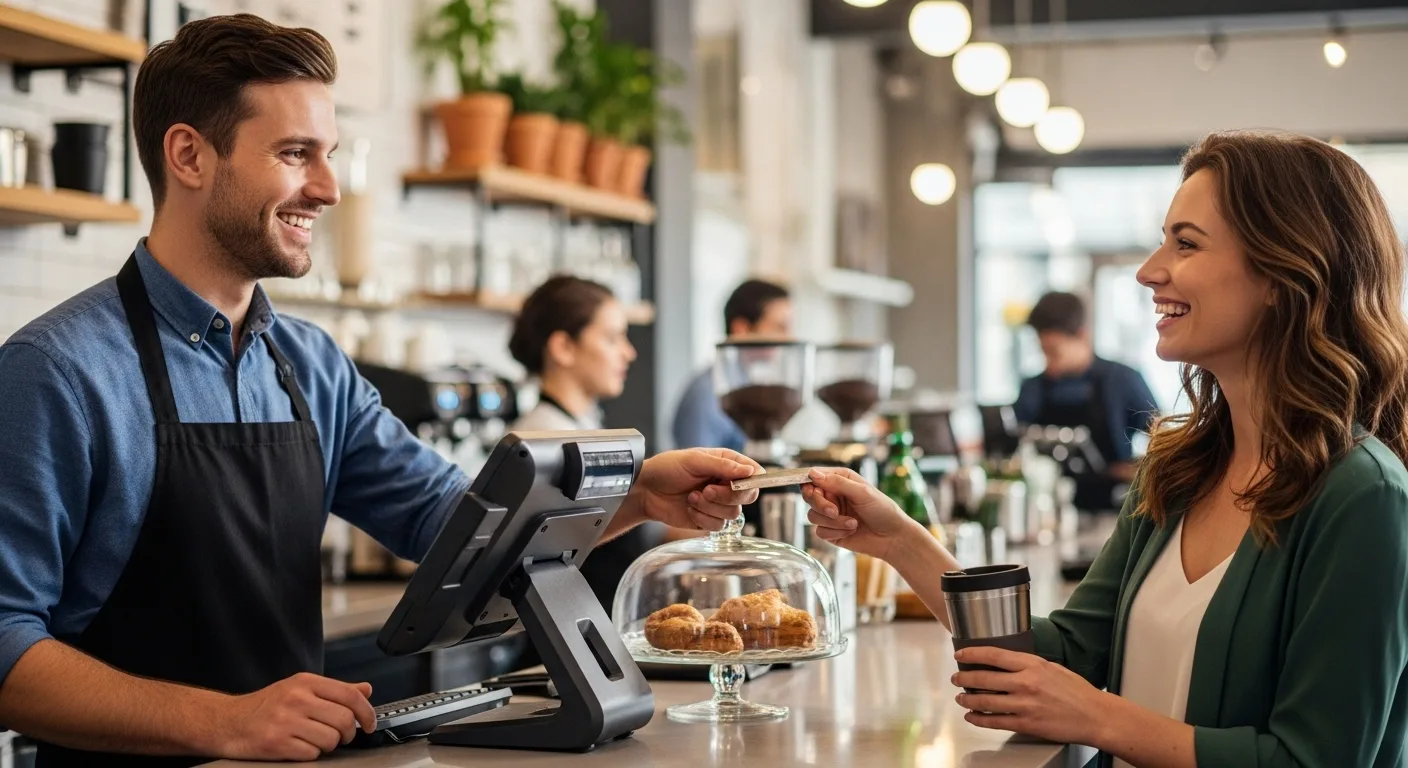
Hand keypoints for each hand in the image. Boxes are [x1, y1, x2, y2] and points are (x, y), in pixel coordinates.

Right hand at [216, 672, 375, 760]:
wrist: (228, 722)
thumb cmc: (265, 706)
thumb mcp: (299, 688)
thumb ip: (334, 690)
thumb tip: (366, 689)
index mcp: (305, 682)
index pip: (350, 695)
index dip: (367, 711)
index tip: (370, 723)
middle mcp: (297, 699)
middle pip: (344, 719)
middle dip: (348, 733)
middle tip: (341, 735)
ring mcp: (286, 721)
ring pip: (331, 739)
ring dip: (328, 745)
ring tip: (315, 740)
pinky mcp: (277, 743)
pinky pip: (312, 754)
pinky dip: (310, 754)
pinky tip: (299, 747)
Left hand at [630, 448, 762, 531]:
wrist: (646, 491)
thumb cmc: (667, 469)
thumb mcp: (694, 460)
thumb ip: (722, 465)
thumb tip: (749, 470)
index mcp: (726, 464)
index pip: (753, 473)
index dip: (751, 480)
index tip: (737, 483)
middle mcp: (726, 484)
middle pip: (748, 496)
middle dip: (727, 496)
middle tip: (707, 490)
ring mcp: (718, 503)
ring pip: (733, 513)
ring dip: (710, 507)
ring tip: (691, 497)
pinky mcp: (708, 520)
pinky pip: (719, 526)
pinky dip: (702, 518)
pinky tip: (689, 508)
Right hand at [802, 467, 926, 561]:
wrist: (892, 537)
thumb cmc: (883, 510)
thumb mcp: (862, 492)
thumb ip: (838, 482)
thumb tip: (813, 474)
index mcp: (840, 480)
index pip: (814, 476)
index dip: (809, 482)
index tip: (813, 490)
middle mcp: (832, 495)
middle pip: (809, 496)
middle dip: (821, 505)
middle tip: (835, 511)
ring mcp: (830, 514)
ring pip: (812, 515)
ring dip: (833, 522)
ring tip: (853, 523)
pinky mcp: (830, 531)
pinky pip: (820, 531)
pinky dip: (835, 532)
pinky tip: (851, 531)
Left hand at [952, 646, 1112, 745]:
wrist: (1095, 716)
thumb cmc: (1077, 692)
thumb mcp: (1052, 668)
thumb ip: (1029, 665)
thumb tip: (1007, 663)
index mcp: (1032, 665)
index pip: (993, 655)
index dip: (972, 654)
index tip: (960, 655)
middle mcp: (1025, 683)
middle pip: (983, 678)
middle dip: (963, 678)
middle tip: (956, 678)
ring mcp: (1024, 705)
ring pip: (984, 701)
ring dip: (967, 700)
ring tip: (960, 699)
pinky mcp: (1026, 724)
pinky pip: (994, 721)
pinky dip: (978, 719)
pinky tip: (972, 717)